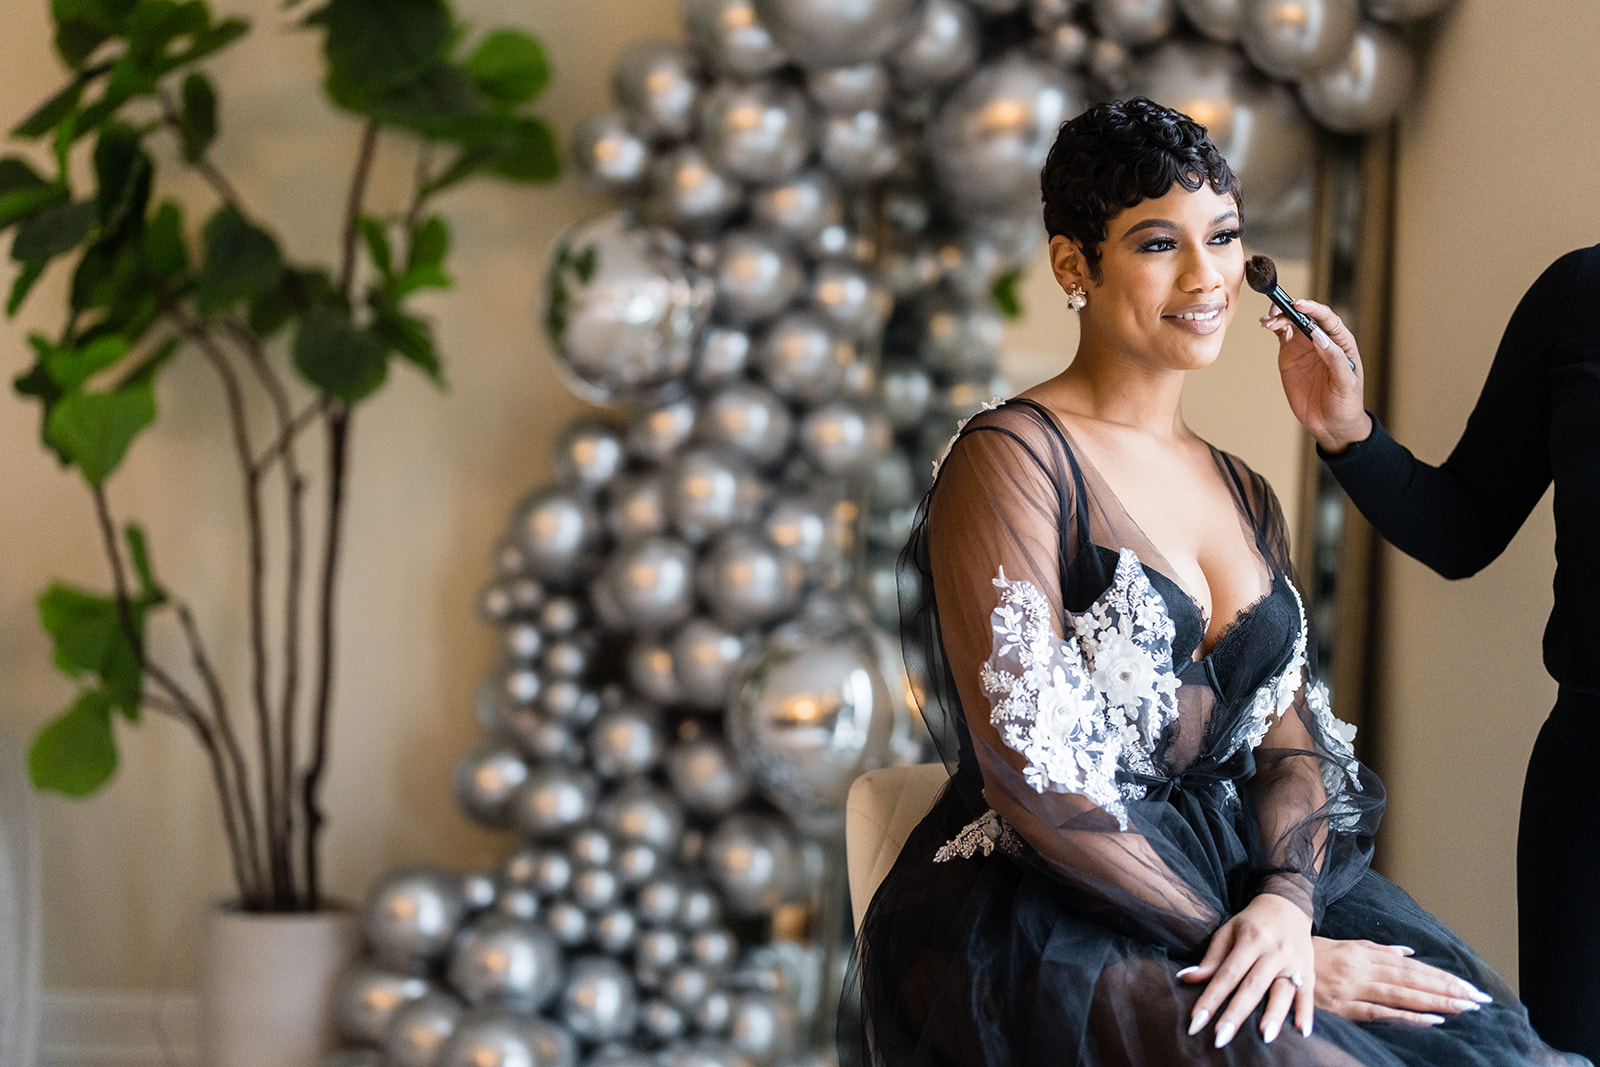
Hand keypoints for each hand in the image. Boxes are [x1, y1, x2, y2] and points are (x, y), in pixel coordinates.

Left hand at [1179, 893, 1314, 1046]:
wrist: (1287, 905)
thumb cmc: (1251, 923)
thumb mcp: (1228, 932)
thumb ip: (1211, 958)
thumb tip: (1185, 978)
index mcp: (1250, 940)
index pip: (1227, 974)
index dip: (1211, 998)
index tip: (1197, 1021)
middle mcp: (1273, 951)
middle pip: (1252, 986)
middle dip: (1236, 1014)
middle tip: (1221, 1038)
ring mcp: (1294, 961)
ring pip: (1283, 991)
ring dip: (1274, 1015)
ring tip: (1265, 1037)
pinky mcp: (1309, 969)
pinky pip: (1308, 994)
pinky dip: (1306, 1012)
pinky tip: (1302, 1031)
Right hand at [1260, 297, 1371, 453]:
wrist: (1330, 424)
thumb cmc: (1346, 403)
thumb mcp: (1346, 383)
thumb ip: (1334, 358)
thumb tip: (1318, 336)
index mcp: (1341, 342)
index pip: (1327, 319)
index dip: (1313, 309)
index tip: (1299, 305)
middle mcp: (1323, 340)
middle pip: (1307, 316)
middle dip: (1291, 310)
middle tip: (1277, 312)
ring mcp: (1305, 347)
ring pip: (1292, 322)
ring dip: (1280, 317)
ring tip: (1268, 321)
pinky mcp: (1291, 356)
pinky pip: (1282, 335)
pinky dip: (1274, 327)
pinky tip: (1266, 324)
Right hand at [1312, 937, 1492, 1025]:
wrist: (1270, 963)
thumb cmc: (1309, 956)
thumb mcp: (1344, 946)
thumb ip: (1377, 949)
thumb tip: (1409, 953)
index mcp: (1363, 954)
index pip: (1411, 967)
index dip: (1441, 976)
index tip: (1469, 986)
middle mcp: (1361, 969)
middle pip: (1412, 980)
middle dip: (1447, 989)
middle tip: (1479, 999)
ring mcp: (1352, 988)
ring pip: (1401, 995)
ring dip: (1436, 1001)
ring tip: (1464, 1008)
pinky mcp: (1341, 1007)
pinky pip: (1379, 1013)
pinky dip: (1406, 1016)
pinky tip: (1430, 1019)